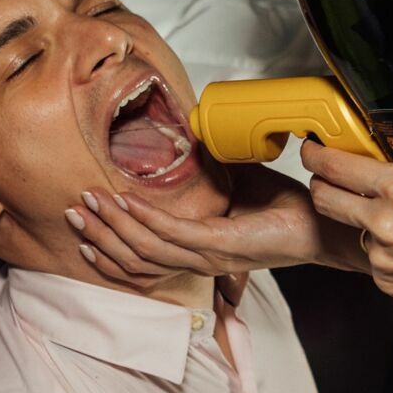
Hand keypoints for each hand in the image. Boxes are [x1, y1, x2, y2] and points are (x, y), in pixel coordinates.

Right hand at [68, 166, 345, 286]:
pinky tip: (127, 202)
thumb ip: (210, 166)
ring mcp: (206, 255)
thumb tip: (193, 133)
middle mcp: (197, 259)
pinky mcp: (219, 245)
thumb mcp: (237, 183)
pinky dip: (146, 218)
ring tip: (93, 203)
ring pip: (145, 249)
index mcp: (197, 250)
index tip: (84, 224)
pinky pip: (173, 234)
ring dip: (114, 225)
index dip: (109, 244)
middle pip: (133, 258)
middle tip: (73, 211)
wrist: (319, 223)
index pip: (142, 259)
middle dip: (100, 234)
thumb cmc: (282, 209)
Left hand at [304, 131, 392, 338]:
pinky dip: (384, 245)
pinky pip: (373, 256)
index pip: (334, 166)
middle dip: (321, 183)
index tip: (313, 148)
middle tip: (330, 175)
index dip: (316, 153)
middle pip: (324, 198)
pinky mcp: (388, 283)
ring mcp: (383, 257)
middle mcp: (384, 223)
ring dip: (361, 216)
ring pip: (351, 228)